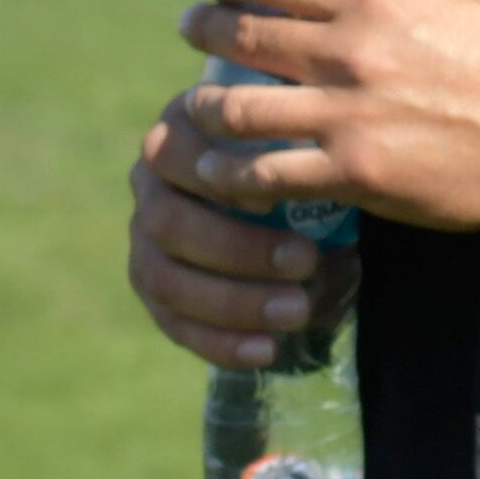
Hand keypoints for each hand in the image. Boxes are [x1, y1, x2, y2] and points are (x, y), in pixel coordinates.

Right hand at [128, 94, 344, 368]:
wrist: (298, 187)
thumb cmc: (310, 143)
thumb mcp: (310, 128)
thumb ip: (305, 132)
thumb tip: (333, 141)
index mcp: (182, 129)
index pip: (177, 154)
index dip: (214, 180)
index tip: (271, 201)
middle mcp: (152, 183)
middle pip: (169, 223)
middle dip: (237, 249)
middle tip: (307, 261)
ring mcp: (146, 238)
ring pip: (166, 278)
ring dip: (233, 302)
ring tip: (298, 311)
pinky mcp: (155, 286)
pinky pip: (173, 322)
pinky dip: (219, 341)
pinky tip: (267, 350)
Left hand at [177, 0, 479, 233]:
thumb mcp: (437, 1)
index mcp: (373, 2)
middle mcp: (351, 52)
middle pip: (242, 36)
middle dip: (204, 32)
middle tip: (192, 33)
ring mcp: (349, 115)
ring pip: (237, 110)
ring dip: (205, 110)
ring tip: (196, 111)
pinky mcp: (354, 173)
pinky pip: (265, 176)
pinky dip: (230, 175)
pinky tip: (219, 173)